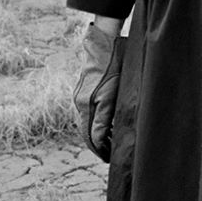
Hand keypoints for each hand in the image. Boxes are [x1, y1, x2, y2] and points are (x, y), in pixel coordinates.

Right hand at [72, 21, 124, 160]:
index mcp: (92, 104)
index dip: (103, 150)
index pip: (94, 136)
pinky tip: (103, 128)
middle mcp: (82, 103)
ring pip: (84, 125)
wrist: (105, 43)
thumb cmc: (119, 65)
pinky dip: (92, 126)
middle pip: (86, 134)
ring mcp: (79, 97)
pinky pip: (84, 115)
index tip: (112, 158)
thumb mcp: (122, 91)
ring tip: (108, 145)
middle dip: (98, 147)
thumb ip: (114, 114)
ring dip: (94, 137)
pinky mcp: (81, 93)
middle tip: (109, 156)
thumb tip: (112, 136)